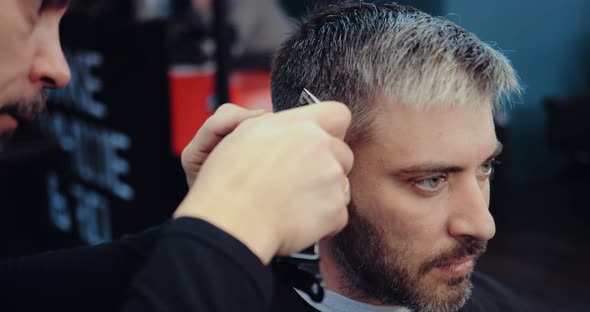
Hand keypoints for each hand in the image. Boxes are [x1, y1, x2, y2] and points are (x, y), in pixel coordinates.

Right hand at [174, 101, 353, 263]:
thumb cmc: (229, 181)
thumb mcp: (246, 133)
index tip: (320, 141)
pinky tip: (297, 219)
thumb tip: (293, 127)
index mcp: (299, 125)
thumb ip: (280, 125)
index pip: (337, 114)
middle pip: (342, 153)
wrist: (232, 221)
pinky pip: (338, 213)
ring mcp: (332, 179)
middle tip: (298, 179)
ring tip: (292, 201)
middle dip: (327, 165)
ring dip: (325, 193)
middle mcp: (321, 147)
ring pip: (341, 184)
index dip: (331, 129)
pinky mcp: (335, 209)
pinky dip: (323, 220)